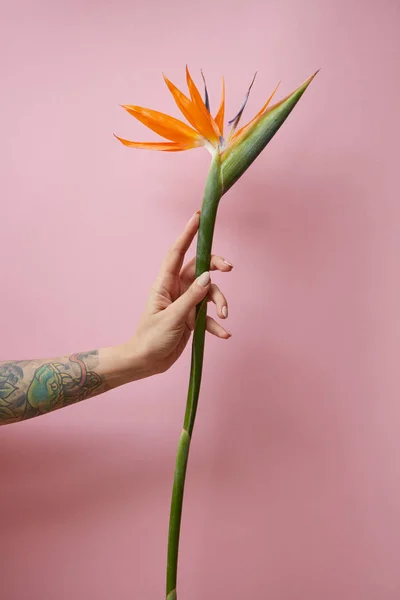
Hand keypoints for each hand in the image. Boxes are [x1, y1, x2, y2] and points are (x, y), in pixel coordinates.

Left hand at [122, 211, 232, 378]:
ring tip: (225, 316)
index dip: (187, 234)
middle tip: (230, 268)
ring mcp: (185, 303)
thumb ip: (191, 297)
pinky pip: (208, 315)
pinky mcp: (192, 318)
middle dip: (216, 266)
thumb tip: (209, 277)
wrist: (147, 362)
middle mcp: (176, 289)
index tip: (197, 217)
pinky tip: (224, 334)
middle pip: (201, 268)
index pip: (177, 253)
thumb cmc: (151, 338)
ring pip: (209, 292)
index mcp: (165, 284)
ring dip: (219, 302)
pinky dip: (216, 324)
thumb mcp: (172, 317)